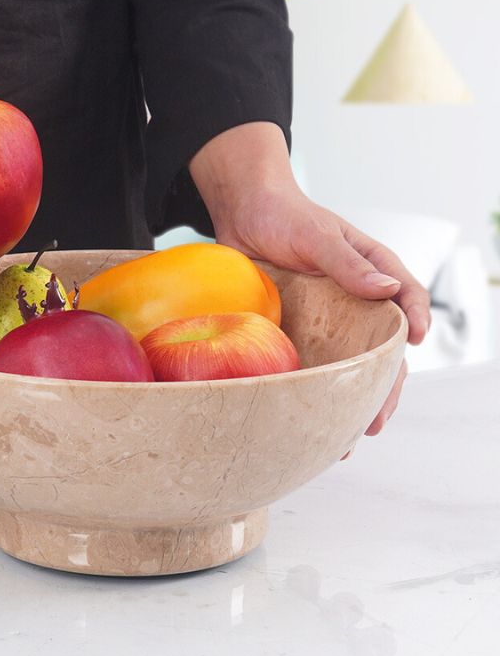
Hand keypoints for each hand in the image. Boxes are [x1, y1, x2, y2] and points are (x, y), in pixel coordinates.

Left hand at [189, 122, 430, 446]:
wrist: (242, 216)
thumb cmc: (285, 215)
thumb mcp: (317, 234)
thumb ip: (348, 262)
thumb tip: (387, 291)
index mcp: (371, 270)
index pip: (406, 297)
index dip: (414, 319)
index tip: (414, 340)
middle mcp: (355, 300)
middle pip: (381, 347)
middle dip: (385, 387)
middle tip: (377, 421)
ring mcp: (328, 319)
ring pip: (350, 364)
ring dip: (353, 401)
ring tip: (349, 440)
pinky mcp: (301, 330)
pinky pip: (314, 364)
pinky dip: (317, 393)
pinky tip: (313, 422)